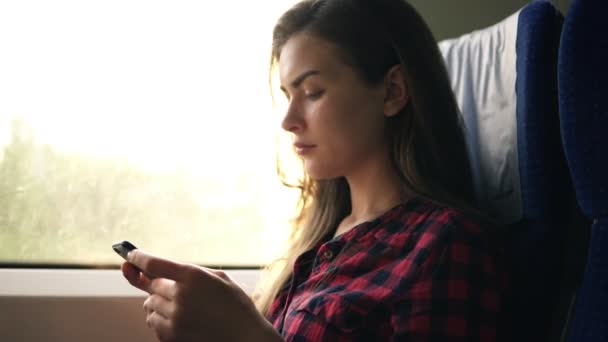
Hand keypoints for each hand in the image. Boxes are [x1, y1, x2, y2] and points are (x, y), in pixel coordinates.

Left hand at [121, 249, 281, 341]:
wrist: (246, 338)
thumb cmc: (237, 307)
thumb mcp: (220, 279)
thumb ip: (193, 272)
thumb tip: (165, 270)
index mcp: (193, 276)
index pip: (153, 263)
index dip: (137, 258)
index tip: (129, 256)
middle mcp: (180, 295)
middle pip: (152, 285)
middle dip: (158, 284)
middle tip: (170, 288)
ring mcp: (175, 317)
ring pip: (149, 304)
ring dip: (158, 302)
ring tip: (180, 306)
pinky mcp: (171, 336)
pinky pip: (152, 322)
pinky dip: (159, 319)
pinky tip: (178, 319)